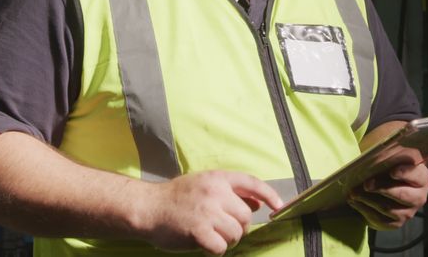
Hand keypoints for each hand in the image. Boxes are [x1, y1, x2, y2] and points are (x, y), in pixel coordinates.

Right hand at [137, 170, 282, 254]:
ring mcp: (207, 212)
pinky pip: (221, 247)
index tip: (279, 207)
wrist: (147, 207)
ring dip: (226, 240)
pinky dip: (215, 250)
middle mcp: (215, 192)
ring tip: (210, 235)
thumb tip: (259, 204)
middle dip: (238, 227)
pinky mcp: (199, 231)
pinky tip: (204, 244)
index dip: (270, 195)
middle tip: (222, 228)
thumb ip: (230, 192)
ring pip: (236, 233)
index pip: (252, 183)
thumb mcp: (204, 185)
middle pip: (246, 216)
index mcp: (218, 178)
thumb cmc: (176, 198)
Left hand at [347, 149, 427, 229]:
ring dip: (369, 200)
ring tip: (354, 192)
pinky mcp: (393, 223)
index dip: (405, 173)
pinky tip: (354, 201)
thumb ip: (406, 150)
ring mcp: (407, 212)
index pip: (417, 175)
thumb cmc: (390, 165)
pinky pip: (379, 220)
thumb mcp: (394, 156)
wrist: (385, 181)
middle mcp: (418, 197)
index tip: (392, 170)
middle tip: (367, 183)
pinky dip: (364, 210)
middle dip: (383, 189)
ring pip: (388, 209)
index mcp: (422, 178)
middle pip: (403, 196)